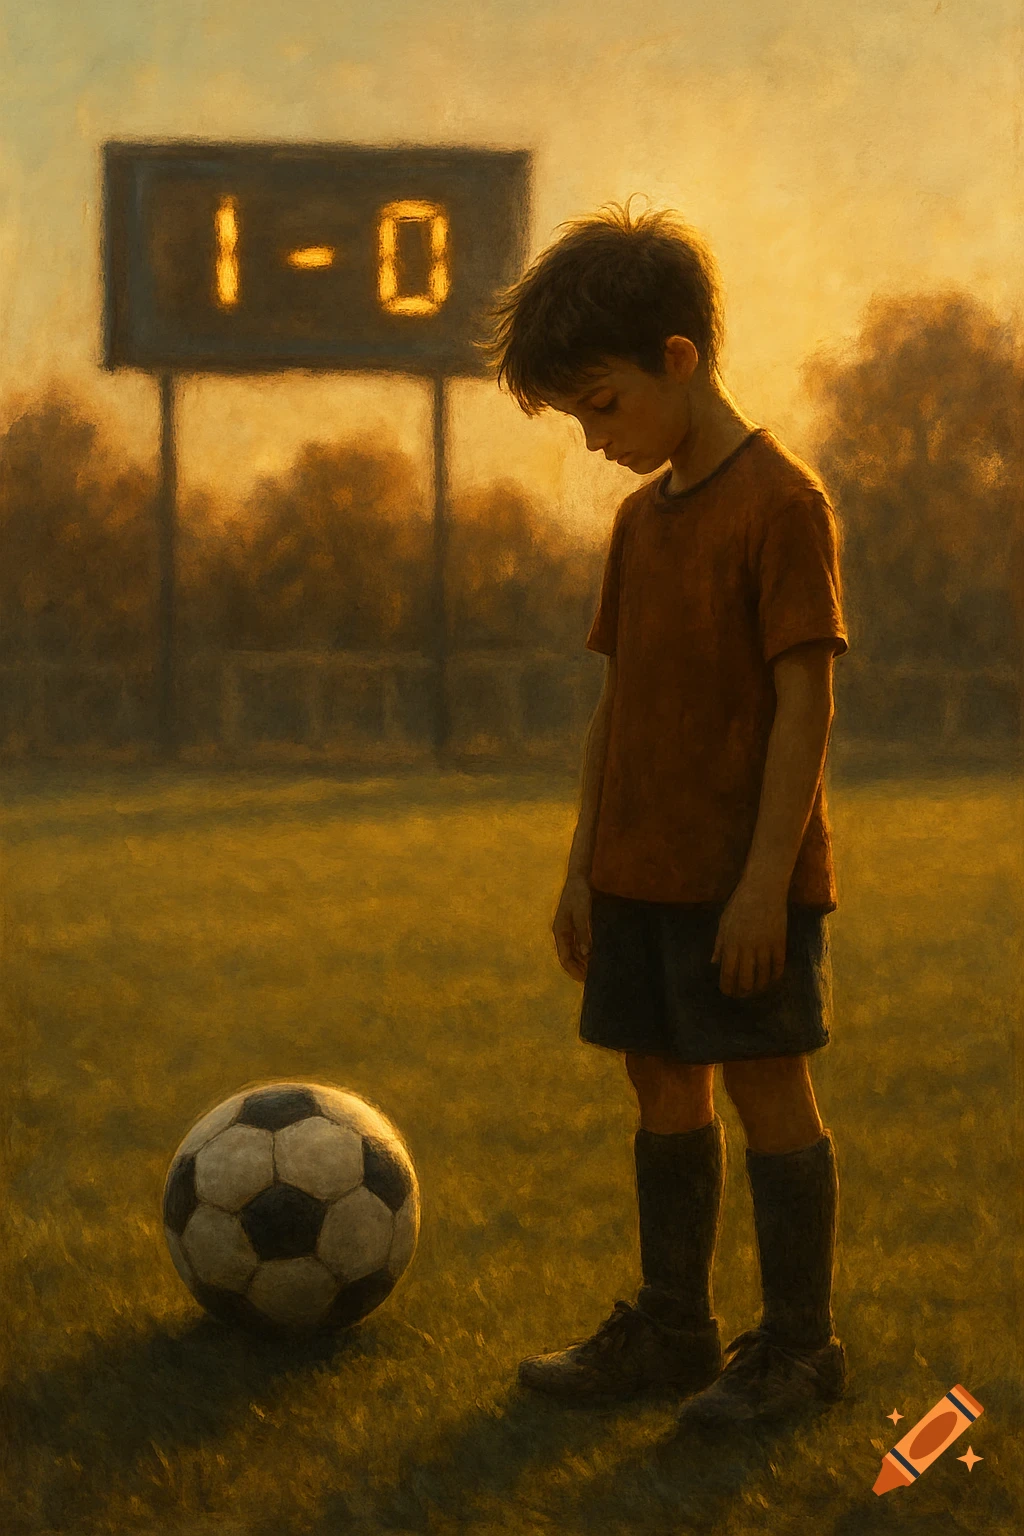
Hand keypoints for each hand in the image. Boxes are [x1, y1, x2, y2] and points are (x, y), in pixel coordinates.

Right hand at [552, 873, 592, 983]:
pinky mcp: (573, 926)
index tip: (584, 980)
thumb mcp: (582, 912)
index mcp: (560, 931)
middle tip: (592, 979)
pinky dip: (583, 953)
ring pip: (572, 952)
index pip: (564, 957)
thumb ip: (583, 932)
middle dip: (577, 969)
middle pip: (567, 957)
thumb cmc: (579, 894)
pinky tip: (592, 957)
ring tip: (593, 971)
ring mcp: (566, 930)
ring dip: (580, 962)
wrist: (578, 879)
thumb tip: (585, 954)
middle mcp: (561, 933)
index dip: (573, 970)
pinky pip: (576, 945)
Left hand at [712, 880, 787, 996]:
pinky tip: (771, 979)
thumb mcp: (724, 922)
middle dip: (742, 992)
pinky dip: (775, 977)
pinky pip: (779, 967)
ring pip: (763, 977)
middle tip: (742, 994)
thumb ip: (719, 944)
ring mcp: (765, 946)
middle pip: (746, 980)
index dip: (727, 988)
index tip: (727, 992)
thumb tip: (714, 963)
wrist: (764, 888)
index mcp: (731, 943)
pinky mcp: (780, 942)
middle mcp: (747, 947)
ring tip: (756, 990)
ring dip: (759, 988)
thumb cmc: (740, 903)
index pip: (728, 974)